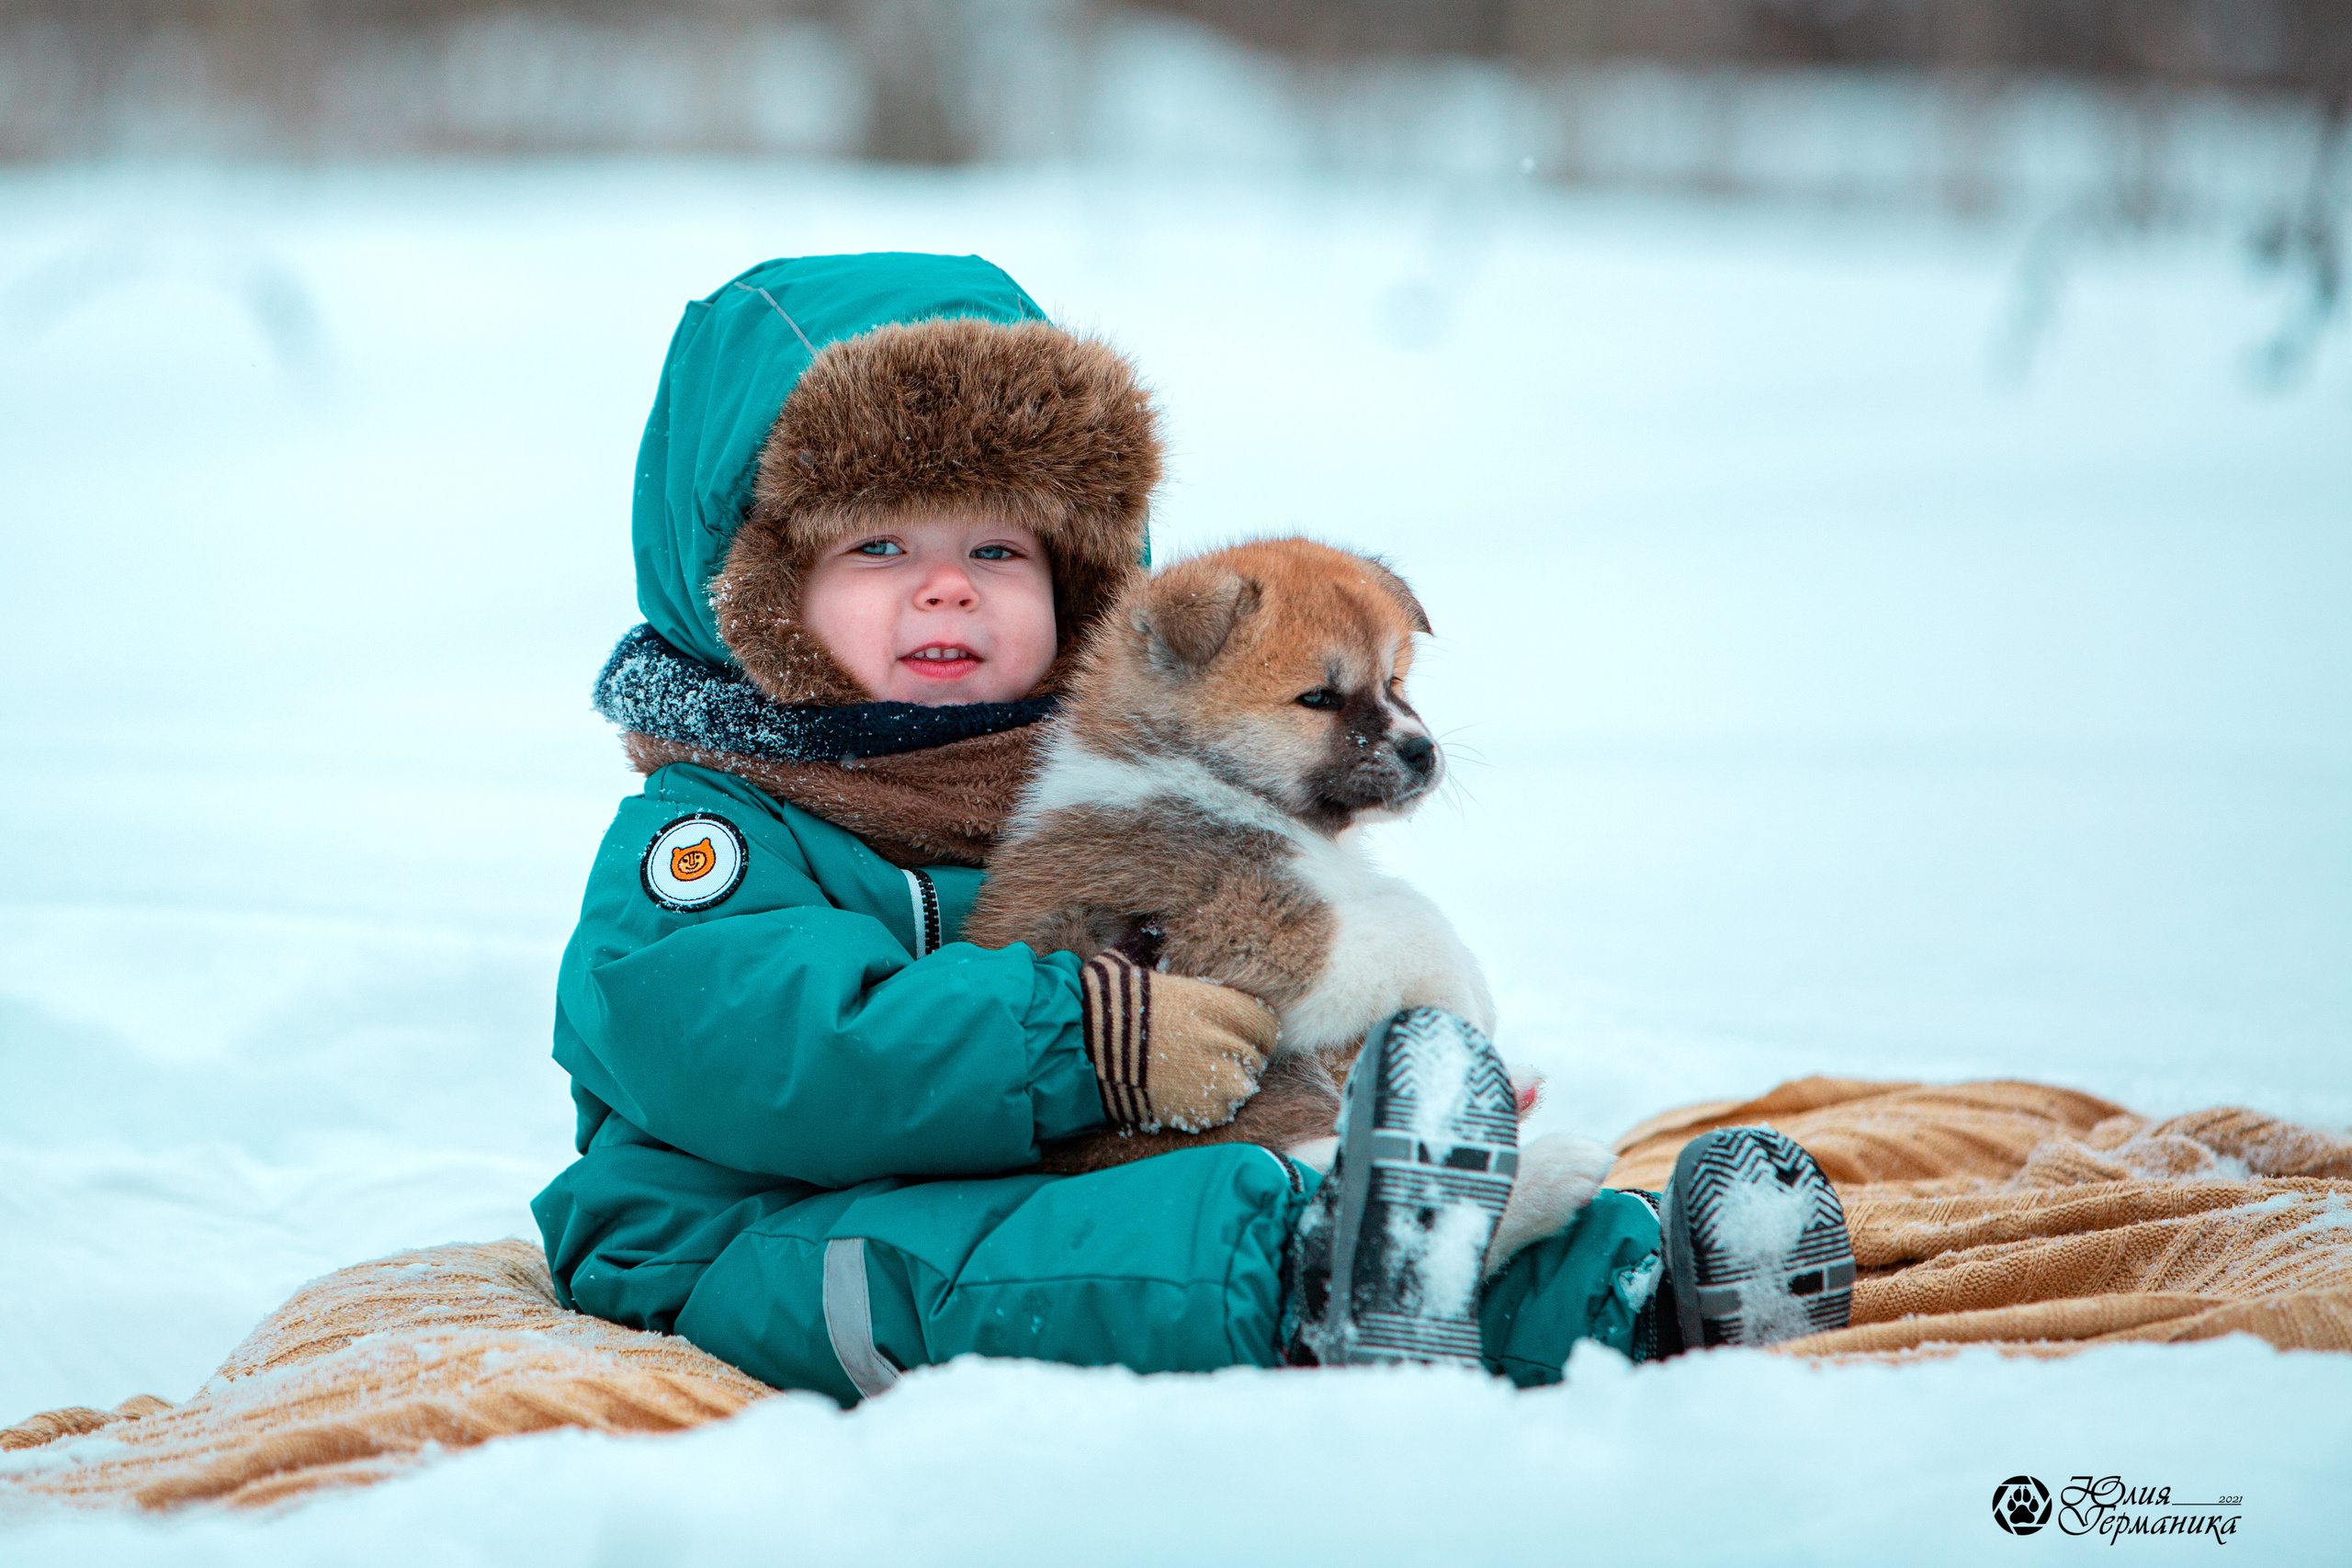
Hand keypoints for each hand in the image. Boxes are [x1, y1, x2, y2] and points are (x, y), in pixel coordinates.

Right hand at [1080, 952, 1276, 1131]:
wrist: (1083, 1050)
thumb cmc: (1109, 1002)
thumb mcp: (1142, 964)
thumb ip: (1168, 959)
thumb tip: (1158, 931)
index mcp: (1218, 1004)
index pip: (1265, 1022)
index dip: (1254, 1028)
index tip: (1240, 1032)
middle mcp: (1224, 1041)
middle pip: (1255, 1055)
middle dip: (1239, 1055)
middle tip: (1212, 1055)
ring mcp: (1216, 1081)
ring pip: (1243, 1085)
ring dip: (1228, 1082)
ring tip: (1198, 1076)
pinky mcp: (1201, 1112)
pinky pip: (1223, 1110)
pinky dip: (1209, 1105)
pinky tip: (1185, 1093)